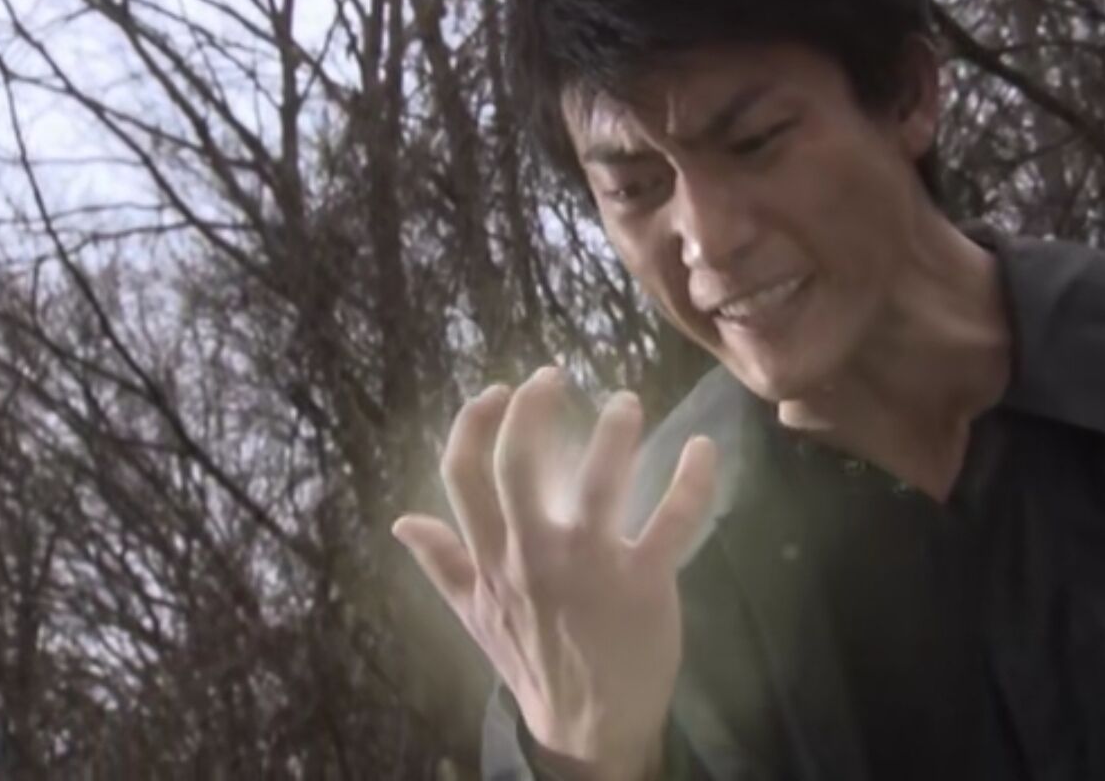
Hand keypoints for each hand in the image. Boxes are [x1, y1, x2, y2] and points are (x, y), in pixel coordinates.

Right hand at [393, 367, 717, 780]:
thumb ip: (442, 564)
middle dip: (532, 407)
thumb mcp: (476, 617)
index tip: (495, 391)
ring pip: (600, 480)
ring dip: (615, 431)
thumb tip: (402, 521)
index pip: (463, 475)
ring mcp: (590, 567)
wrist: (587, 729)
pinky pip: (673, 519)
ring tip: (626, 404)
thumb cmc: (534, 661)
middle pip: (518, 462)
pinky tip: (702, 447)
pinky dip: (694, 478)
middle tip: (554, 376)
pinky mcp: (644, 582)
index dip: (473, 423)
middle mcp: (533, 555)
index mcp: (493, 558)